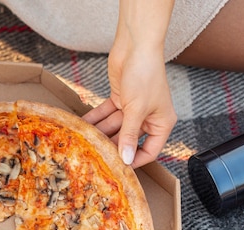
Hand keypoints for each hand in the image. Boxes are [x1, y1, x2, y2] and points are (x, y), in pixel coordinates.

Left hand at [83, 47, 175, 167]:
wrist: (136, 46)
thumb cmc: (145, 75)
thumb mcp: (136, 110)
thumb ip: (129, 135)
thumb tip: (126, 159)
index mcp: (162, 123)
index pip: (150, 151)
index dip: (135, 161)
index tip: (118, 169)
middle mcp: (148, 117)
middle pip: (128, 140)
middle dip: (112, 147)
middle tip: (95, 157)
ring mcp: (133, 108)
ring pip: (114, 127)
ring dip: (100, 133)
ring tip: (84, 143)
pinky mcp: (119, 99)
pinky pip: (105, 114)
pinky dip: (94, 119)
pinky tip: (81, 127)